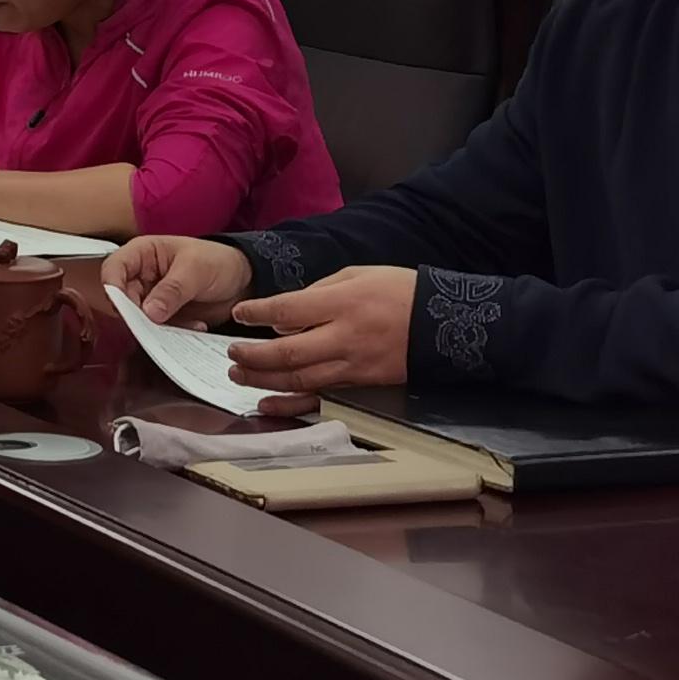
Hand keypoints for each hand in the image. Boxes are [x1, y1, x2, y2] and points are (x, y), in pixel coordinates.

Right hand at [103, 233, 252, 321]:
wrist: (244, 280)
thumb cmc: (218, 261)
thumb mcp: (195, 270)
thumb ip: (171, 290)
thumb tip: (148, 313)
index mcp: (142, 254)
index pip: (114, 269)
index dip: (114, 288)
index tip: (125, 308)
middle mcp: (141, 277)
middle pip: (122, 299)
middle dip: (138, 314)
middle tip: (157, 323)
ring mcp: (152, 299)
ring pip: (139, 318)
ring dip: (159, 327)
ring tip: (187, 324)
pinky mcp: (164, 317)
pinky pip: (158, 330)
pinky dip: (174, 333)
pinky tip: (196, 325)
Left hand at [227, 265, 418, 394]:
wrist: (446, 322)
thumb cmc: (400, 291)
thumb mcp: (357, 274)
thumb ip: (317, 292)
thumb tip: (284, 316)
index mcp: (344, 303)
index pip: (288, 311)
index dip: (257, 313)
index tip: (240, 313)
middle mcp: (345, 337)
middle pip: (287, 353)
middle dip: (253, 354)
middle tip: (232, 351)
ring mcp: (353, 365)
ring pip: (299, 379)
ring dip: (263, 378)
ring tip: (238, 373)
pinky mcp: (361, 384)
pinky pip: (320, 398)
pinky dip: (290, 405)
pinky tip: (266, 404)